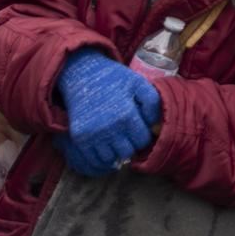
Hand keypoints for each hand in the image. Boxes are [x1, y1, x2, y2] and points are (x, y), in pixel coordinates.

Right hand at [56, 50, 161, 174]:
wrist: (83, 75)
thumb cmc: (114, 80)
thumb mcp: (138, 83)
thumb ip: (152, 101)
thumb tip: (155, 124)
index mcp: (126, 115)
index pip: (142, 141)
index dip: (143, 136)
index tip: (139, 129)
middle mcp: (109, 128)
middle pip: (127, 152)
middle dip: (130, 145)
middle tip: (127, 135)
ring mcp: (92, 134)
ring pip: (110, 159)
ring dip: (115, 151)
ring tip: (115, 139)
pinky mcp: (79, 138)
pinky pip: (93, 159)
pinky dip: (100, 157)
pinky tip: (105, 146)